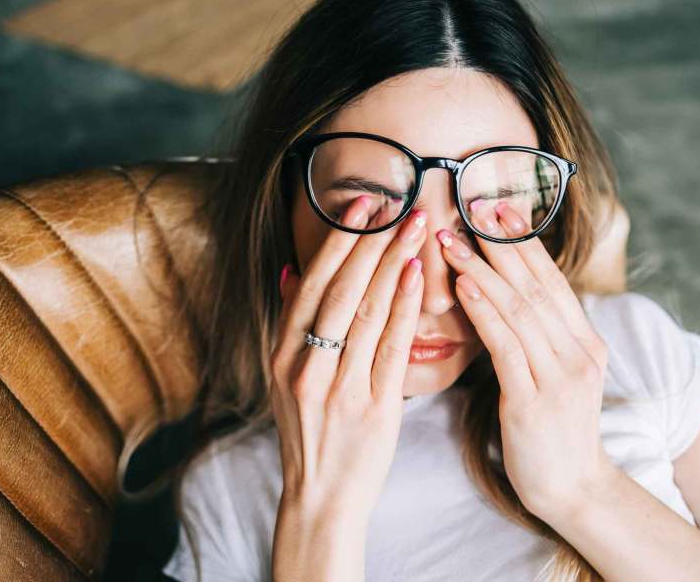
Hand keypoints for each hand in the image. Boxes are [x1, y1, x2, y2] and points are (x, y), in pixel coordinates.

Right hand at [270, 197, 425, 526]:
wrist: (321, 496)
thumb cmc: (310, 432)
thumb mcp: (285, 377)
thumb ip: (289, 324)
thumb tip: (290, 270)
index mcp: (282, 355)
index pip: (311, 284)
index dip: (338, 241)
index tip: (361, 204)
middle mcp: (305, 366)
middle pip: (340, 290)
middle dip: (370, 241)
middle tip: (397, 202)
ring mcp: (338, 387)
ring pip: (366, 311)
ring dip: (392, 262)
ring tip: (415, 226)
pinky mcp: (373, 406)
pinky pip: (390, 347)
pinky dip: (403, 307)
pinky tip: (416, 275)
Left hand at [436, 200, 617, 521]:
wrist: (571, 488)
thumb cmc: (552, 429)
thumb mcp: (555, 375)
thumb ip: (540, 336)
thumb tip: (508, 295)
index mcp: (585, 342)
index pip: (551, 280)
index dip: (524, 243)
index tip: (497, 209)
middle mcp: (579, 352)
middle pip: (536, 285)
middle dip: (501, 243)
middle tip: (471, 206)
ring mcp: (561, 376)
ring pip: (519, 309)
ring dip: (482, 270)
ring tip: (452, 240)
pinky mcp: (535, 401)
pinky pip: (506, 346)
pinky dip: (484, 312)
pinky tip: (463, 287)